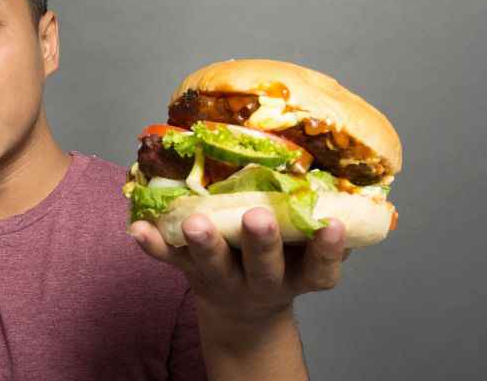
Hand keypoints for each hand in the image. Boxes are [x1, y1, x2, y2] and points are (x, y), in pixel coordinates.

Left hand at [129, 208, 347, 325]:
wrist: (243, 309)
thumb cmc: (282, 262)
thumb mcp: (306, 250)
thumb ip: (320, 218)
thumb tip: (348, 177)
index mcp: (297, 276)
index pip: (319, 269)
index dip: (327, 250)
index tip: (332, 225)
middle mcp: (261, 282)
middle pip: (263, 267)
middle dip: (261, 243)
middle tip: (258, 218)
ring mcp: (222, 279)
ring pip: (213, 267)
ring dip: (204, 244)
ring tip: (195, 223)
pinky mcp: (190, 272)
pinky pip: (169, 261)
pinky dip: (153, 246)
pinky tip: (137, 229)